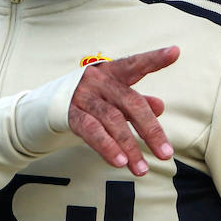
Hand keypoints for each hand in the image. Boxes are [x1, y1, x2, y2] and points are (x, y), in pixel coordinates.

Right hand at [68, 46, 178, 175]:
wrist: (46, 104)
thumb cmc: (89, 98)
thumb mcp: (113, 96)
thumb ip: (136, 101)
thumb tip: (160, 106)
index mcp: (111, 72)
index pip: (135, 64)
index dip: (154, 59)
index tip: (174, 52)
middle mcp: (97, 81)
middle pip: (130, 102)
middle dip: (150, 130)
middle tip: (165, 153)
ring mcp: (82, 96)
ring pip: (112, 120)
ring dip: (129, 147)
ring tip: (141, 168)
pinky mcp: (69, 115)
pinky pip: (91, 131)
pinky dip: (107, 147)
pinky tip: (120, 161)